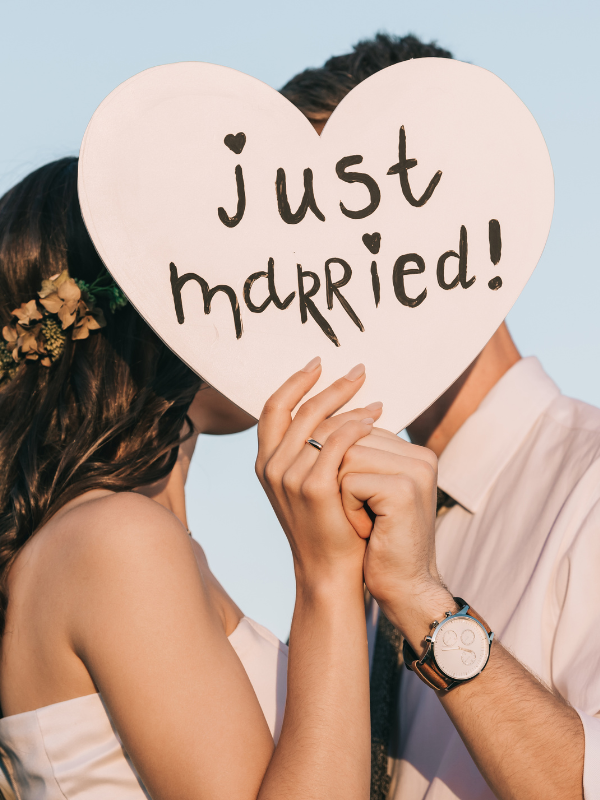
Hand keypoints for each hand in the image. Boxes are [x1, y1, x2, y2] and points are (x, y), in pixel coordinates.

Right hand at [256, 359, 382, 587]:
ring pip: (319, 424)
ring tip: (376, 403)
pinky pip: (336, 444)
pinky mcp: (313, 489)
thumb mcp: (309, 484)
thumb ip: (310, 452)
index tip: (319, 363)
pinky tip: (374, 422)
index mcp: (265, 462)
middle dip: (331, 386)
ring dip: (350, 407)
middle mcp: (270, 467)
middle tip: (359, 371)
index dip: (295, 382)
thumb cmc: (328, 525)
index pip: (274, 408)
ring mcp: (289, 478)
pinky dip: (355, 427)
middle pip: (299, 409)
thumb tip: (335, 414)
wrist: (331, 571)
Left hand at [338, 431, 454, 647]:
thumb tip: (325, 422)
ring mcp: (415, 471)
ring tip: (366, 520)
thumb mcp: (370, 492)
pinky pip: (348, 481)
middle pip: (348, 440)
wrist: (405, 587)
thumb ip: (361, 457)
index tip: (366, 504)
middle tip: (365, 515)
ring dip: (341, 493)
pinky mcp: (403, 490)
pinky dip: (347, 509)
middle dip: (340, 479)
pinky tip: (368, 530)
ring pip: (344, 457)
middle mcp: (420, 456)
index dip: (343, 468)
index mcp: (415, 453)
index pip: (357, 431)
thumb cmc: (379, 542)